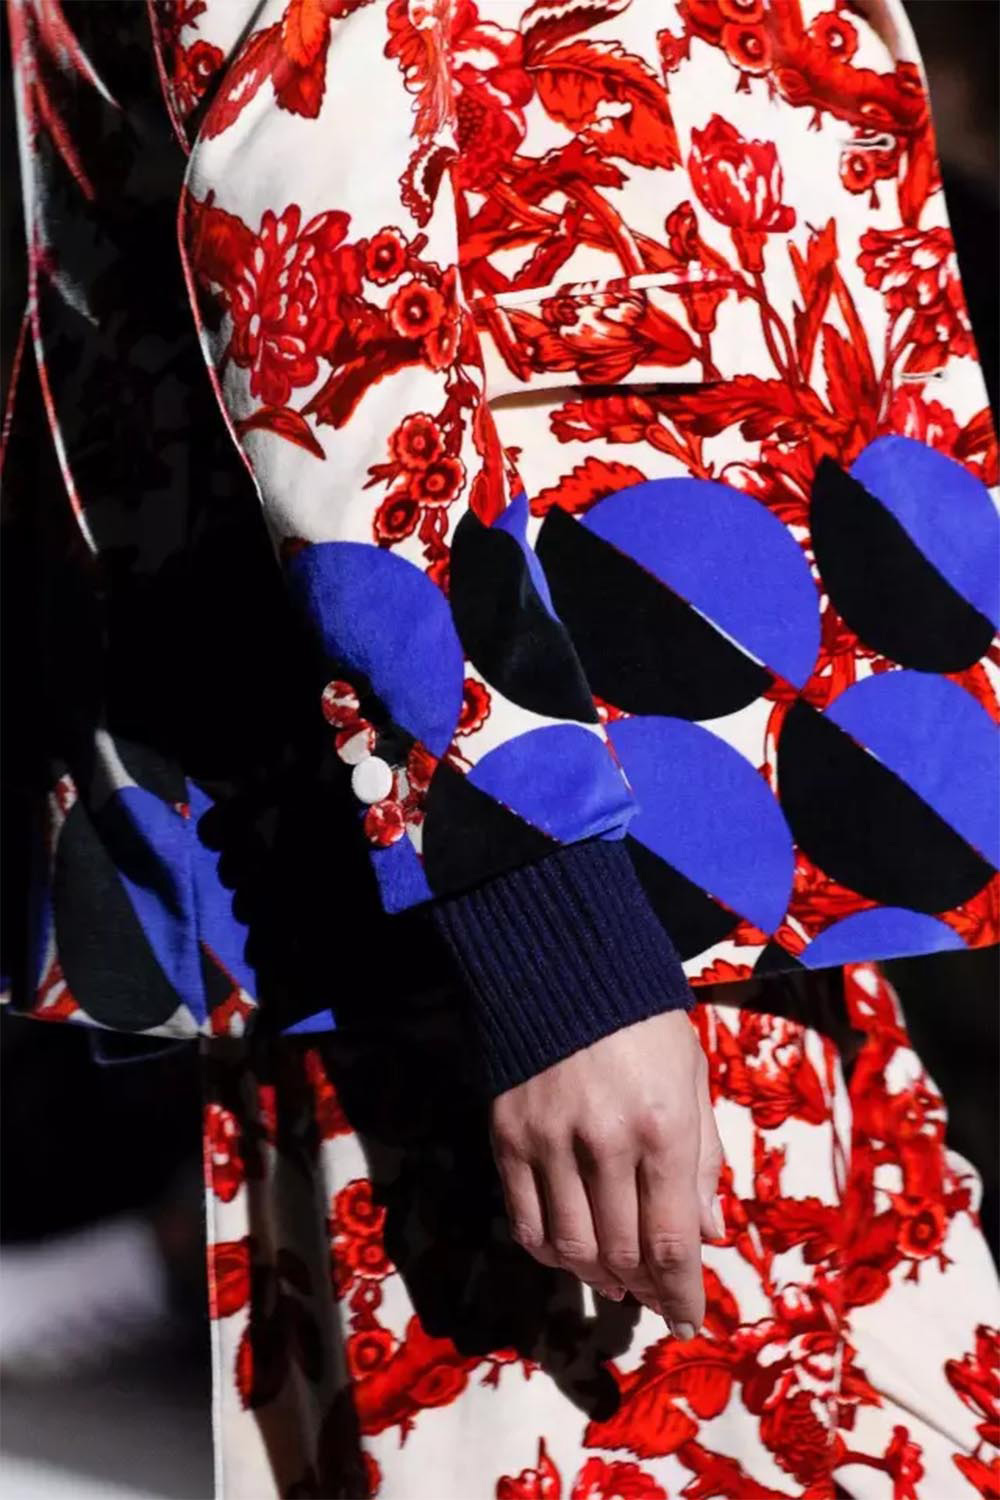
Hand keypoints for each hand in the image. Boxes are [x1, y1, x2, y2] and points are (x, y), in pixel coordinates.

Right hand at [489, 1010, 723, 1338]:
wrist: (561, 962)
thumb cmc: (643, 1021)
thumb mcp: (692, 1079)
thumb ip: (702, 1158)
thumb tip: (710, 1234)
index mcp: (662, 1128)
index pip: (670, 1242)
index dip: (682, 1295)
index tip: (690, 1321)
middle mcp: (604, 1143)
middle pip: (621, 1254)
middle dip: (646, 1292)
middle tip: (657, 1302)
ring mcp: (548, 1142)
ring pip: (570, 1248)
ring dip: (598, 1277)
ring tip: (616, 1280)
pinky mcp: (507, 1137)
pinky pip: (524, 1221)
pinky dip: (548, 1250)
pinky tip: (568, 1250)